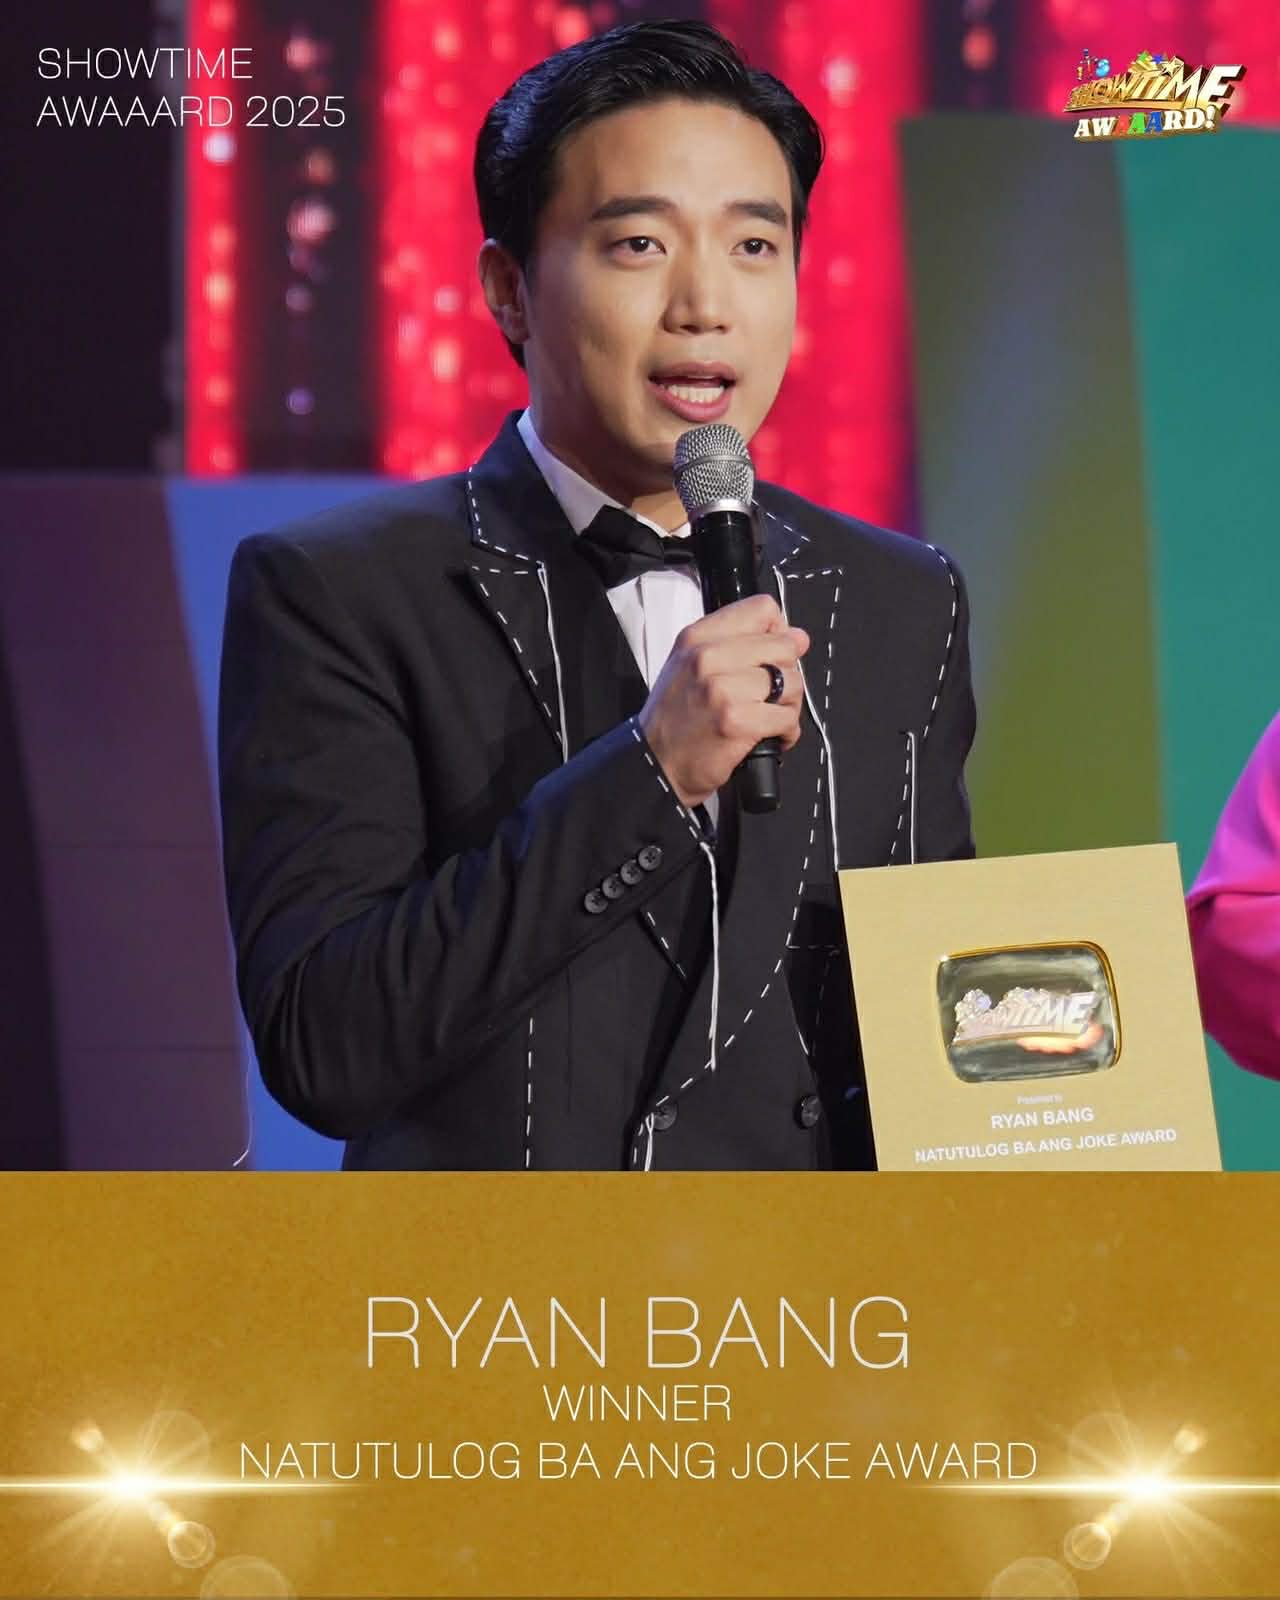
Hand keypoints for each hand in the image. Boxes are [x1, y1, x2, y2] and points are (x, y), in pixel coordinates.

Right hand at [638, 594, 809, 808]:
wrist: (656, 763)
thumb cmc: (675, 718)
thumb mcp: (691, 665)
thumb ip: (741, 644)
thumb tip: (798, 637)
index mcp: (698, 637)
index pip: (763, 609)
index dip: (776, 632)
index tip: (769, 655)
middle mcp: (708, 657)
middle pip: (784, 647)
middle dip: (786, 673)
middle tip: (770, 694)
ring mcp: (722, 689)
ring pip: (791, 683)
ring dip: (788, 705)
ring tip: (768, 716)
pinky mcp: (736, 721)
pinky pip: (787, 717)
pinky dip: (786, 731)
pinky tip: (770, 735)